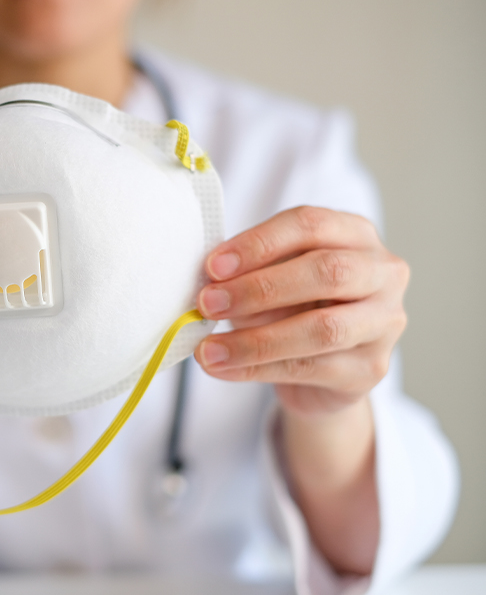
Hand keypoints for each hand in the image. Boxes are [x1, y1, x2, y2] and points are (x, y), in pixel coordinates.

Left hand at [194, 206, 409, 413]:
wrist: (324, 370)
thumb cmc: (295, 306)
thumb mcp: (273, 277)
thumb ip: (250, 273)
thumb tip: (210, 287)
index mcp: (355, 234)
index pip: (309, 224)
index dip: (258, 244)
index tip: (213, 266)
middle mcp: (383, 273)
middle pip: (327, 272)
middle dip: (259, 289)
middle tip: (209, 304)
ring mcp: (384, 323)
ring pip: (322, 329)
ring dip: (255, 340)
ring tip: (208, 349)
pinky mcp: (370, 369)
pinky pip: (310, 369)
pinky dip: (257, 369)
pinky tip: (222, 368)